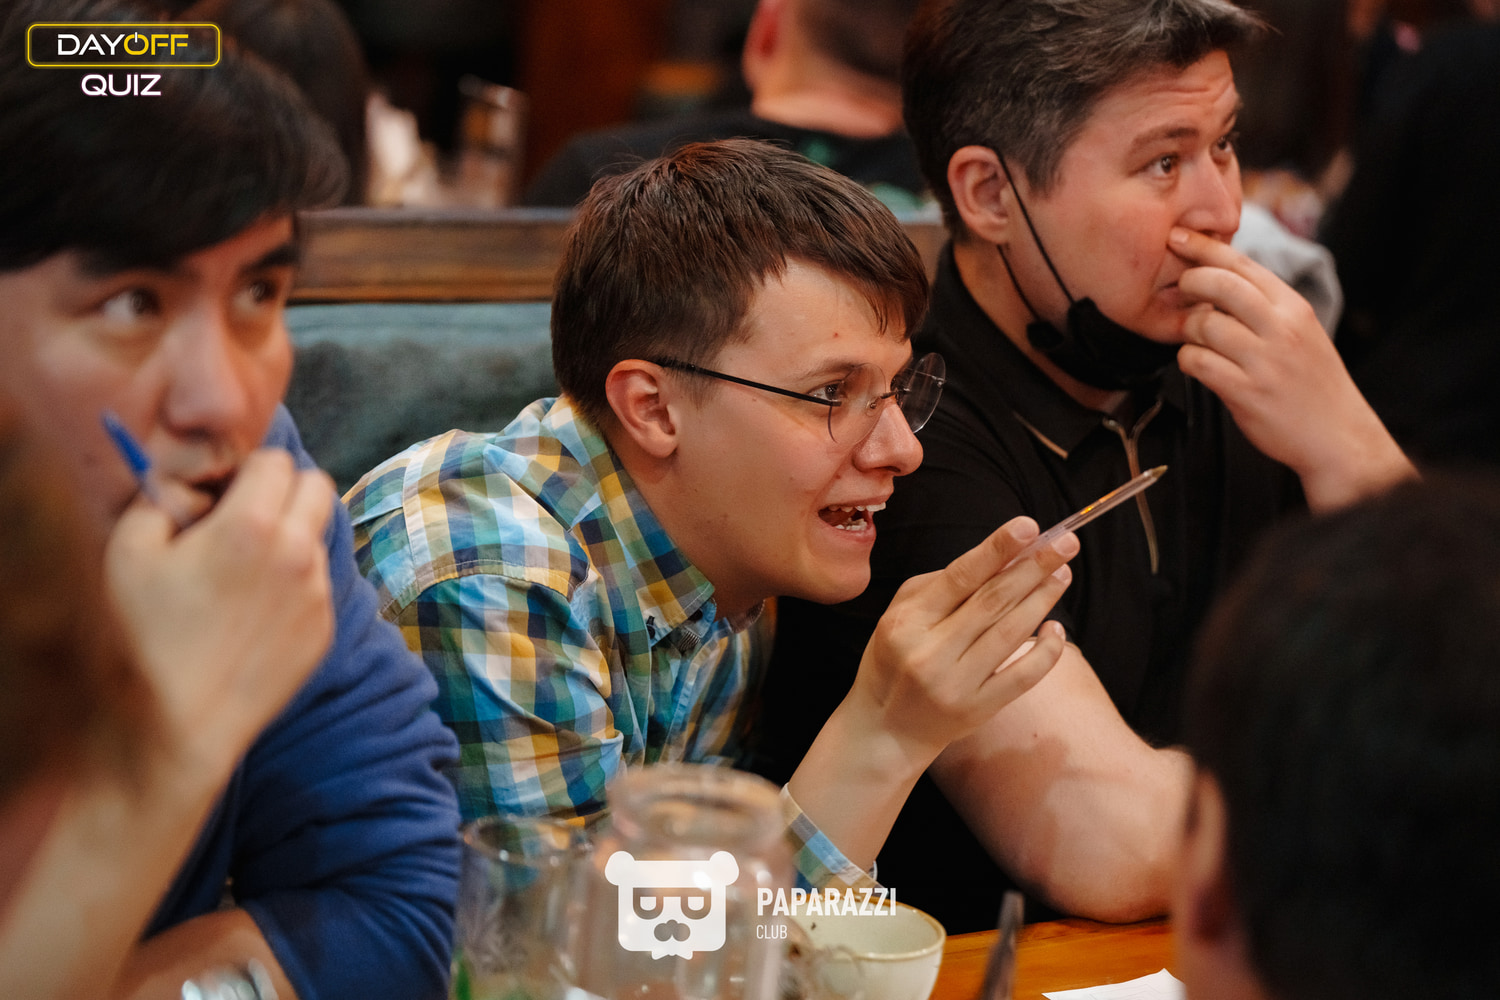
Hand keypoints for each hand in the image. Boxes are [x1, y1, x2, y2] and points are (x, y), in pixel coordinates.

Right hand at [103, 448, 335, 775]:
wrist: (179, 725)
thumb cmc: (146, 636)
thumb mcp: (128, 551)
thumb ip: (162, 497)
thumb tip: (191, 482)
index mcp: (252, 526)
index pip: (276, 460)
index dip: (246, 471)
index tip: (222, 494)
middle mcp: (298, 554)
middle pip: (315, 486)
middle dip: (282, 490)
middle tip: (243, 517)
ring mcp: (317, 594)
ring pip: (317, 535)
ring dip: (289, 536)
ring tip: (241, 572)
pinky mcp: (324, 628)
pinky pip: (316, 582)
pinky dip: (293, 581)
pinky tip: (251, 611)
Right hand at [846, 516, 1074, 758]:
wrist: (885, 729)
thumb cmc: (894, 660)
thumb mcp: (897, 617)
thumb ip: (937, 586)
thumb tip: (996, 559)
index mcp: (908, 622)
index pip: (960, 577)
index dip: (997, 550)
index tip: (1029, 525)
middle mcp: (931, 652)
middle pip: (992, 601)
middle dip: (1033, 568)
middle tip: (1065, 542)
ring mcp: (956, 684)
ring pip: (1010, 633)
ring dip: (1042, 600)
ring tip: (1062, 573)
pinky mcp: (978, 709)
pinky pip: (1022, 677)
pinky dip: (1045, 652)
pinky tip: (1056, 629)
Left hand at [1170, 227, 1414, 509]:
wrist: (1338, 435)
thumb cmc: (1312, 383)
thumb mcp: (1301, 332)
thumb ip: (1267, 307)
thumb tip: (1222, 278)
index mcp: (1294, 308)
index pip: (1243, 265)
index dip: (1205, 247)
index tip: (1179, 237)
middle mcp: (1281, 329)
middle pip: (1221, 286)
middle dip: (1190, 282)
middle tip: (1180, 290)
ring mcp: (1264, 361)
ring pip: (1204, 324)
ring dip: (1187, 329)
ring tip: (1194, 338)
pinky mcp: (1246, 392)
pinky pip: (1198, 362)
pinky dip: (1188, 360)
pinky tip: (1196, 364)